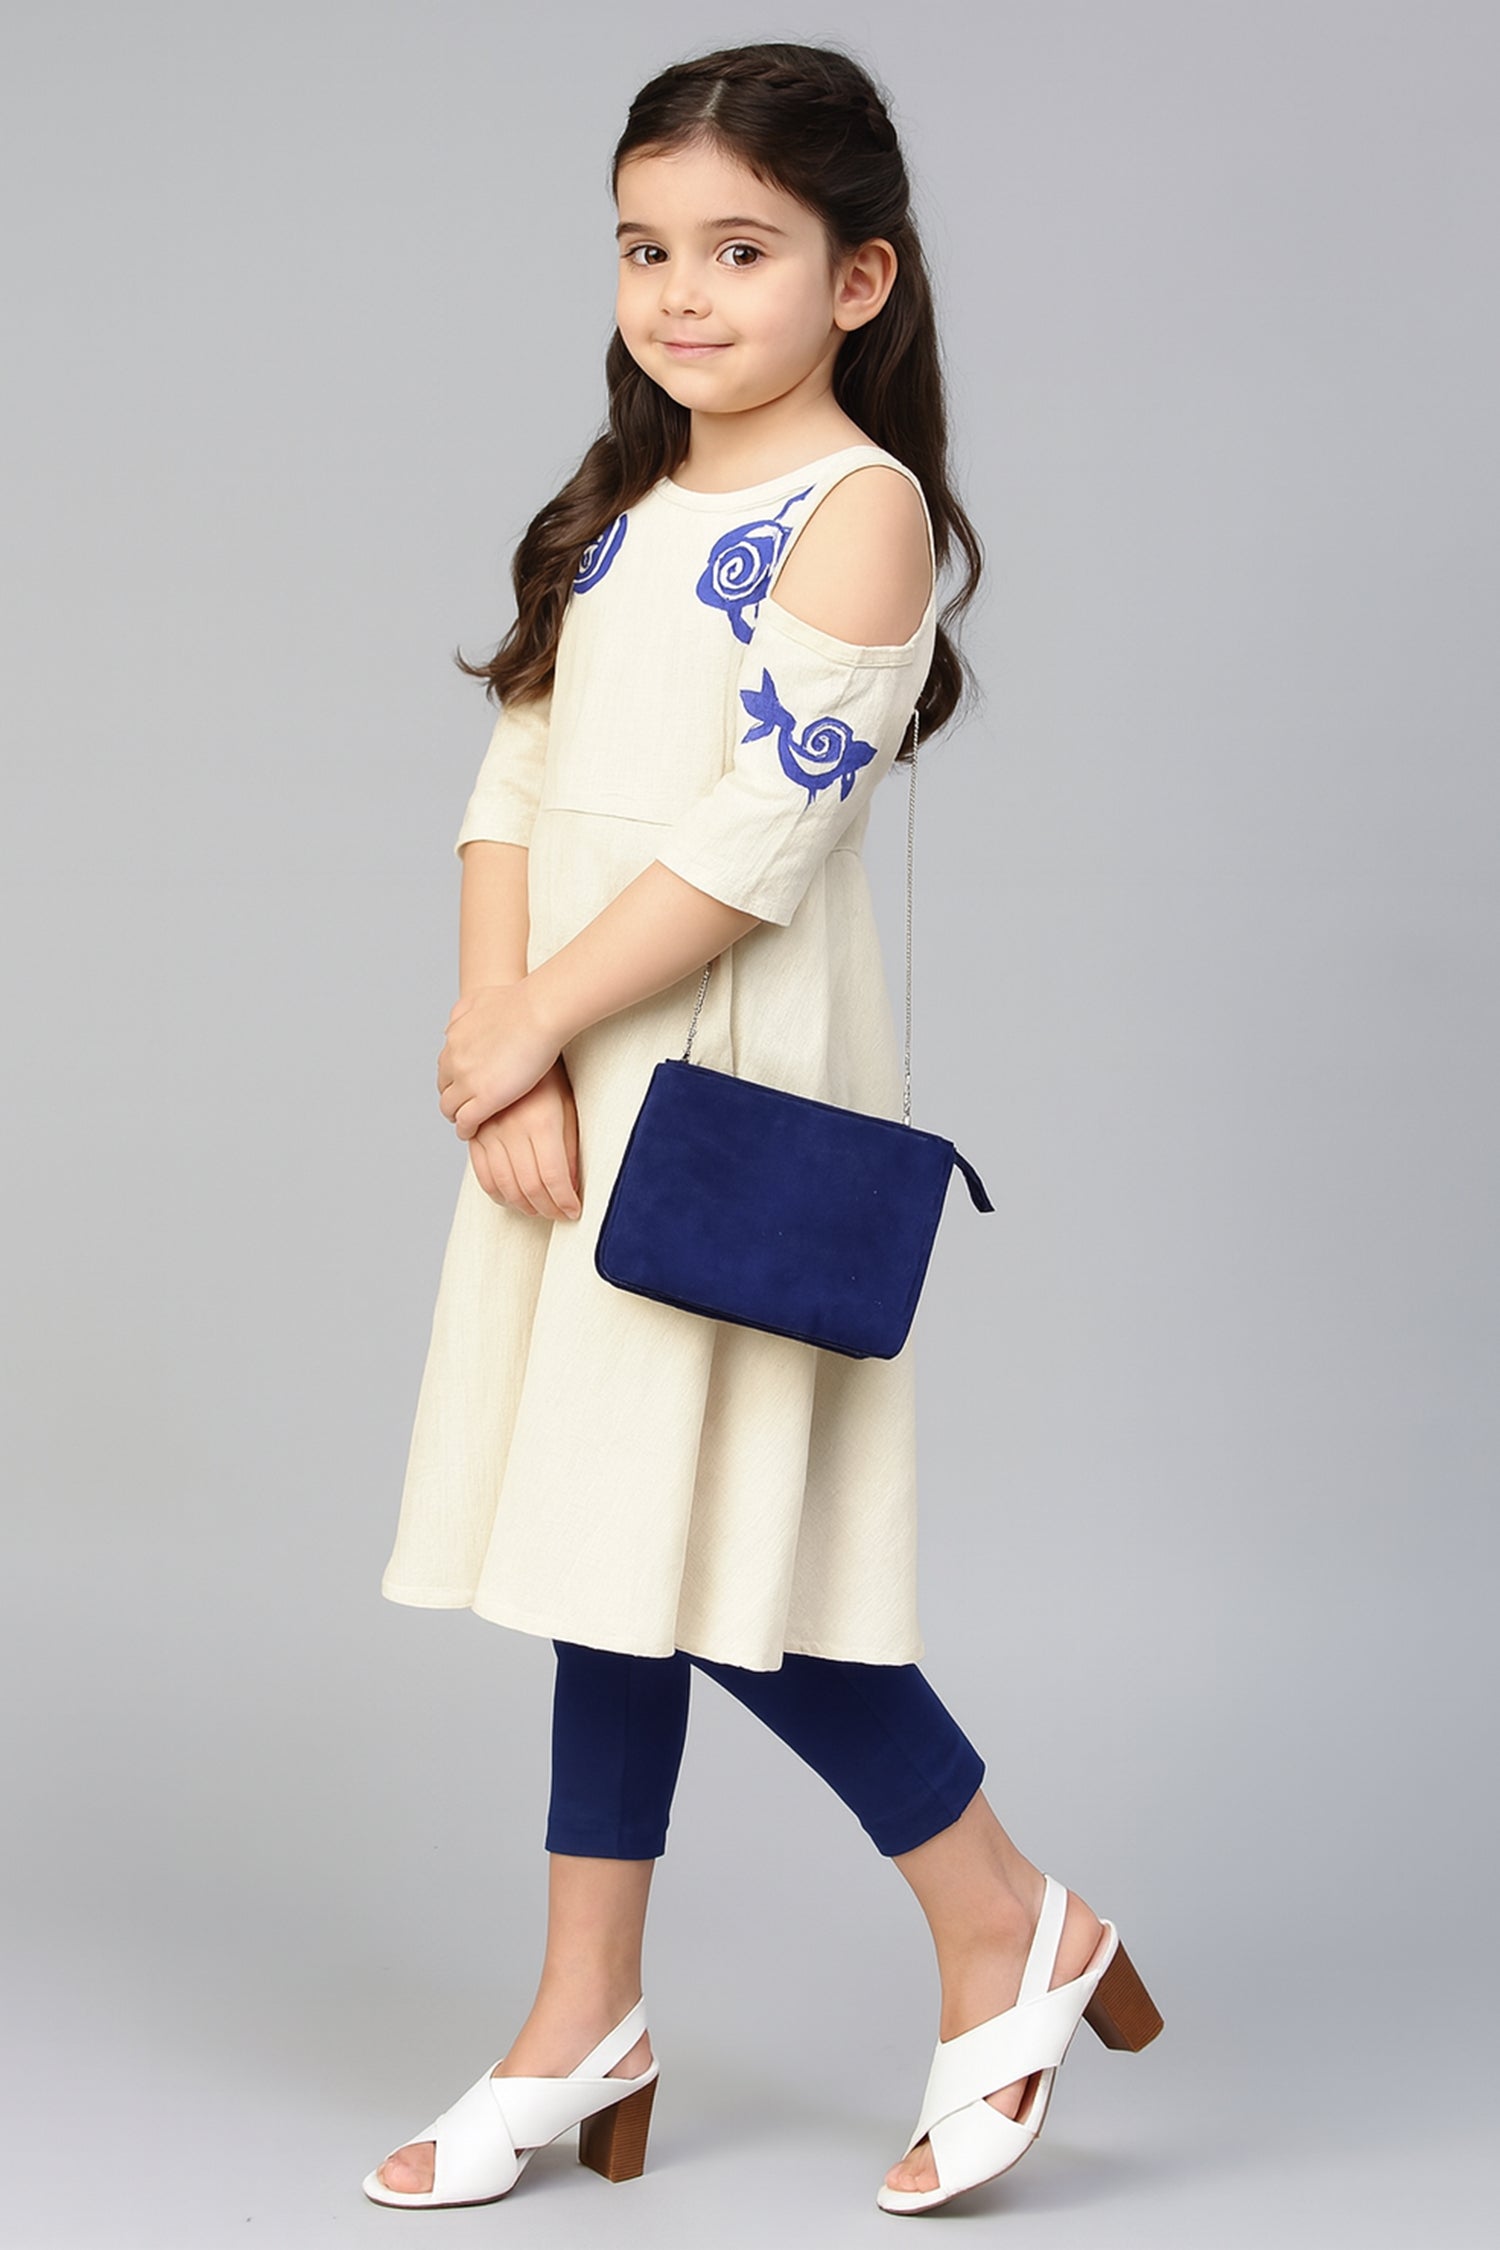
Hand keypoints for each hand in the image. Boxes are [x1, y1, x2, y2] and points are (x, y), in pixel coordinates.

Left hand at [437, 978, 561, 1139]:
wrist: (539, 1011)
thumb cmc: (521, 1001)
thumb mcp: (480, 998)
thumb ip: (463, 1012)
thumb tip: (452, 1024)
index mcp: (454, 1039)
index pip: (445, 1067)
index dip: (455, 1079)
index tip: (465, 1085)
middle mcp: (454, 1060)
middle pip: (444, 1089)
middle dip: (454, 1098)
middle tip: (465, 1106)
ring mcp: (467, 1081)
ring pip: (450, 1108)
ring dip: (456, 1116)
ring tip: (467, 1124)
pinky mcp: (485, 1098)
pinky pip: (465, 1122)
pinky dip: (465, 1129)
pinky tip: (472, 1132)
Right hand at [468, 1058, 582, 1219]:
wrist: (518, 1036)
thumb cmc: (551, 1071)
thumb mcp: (568, 1107)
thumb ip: (568, 1145)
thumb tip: (570, 1185)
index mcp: (542, 1123)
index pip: (553, 1179)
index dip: (564, 1203)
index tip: (573, 1212)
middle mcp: (513, 1128)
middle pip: (528, 1187)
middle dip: (547, 1209)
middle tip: (558, 1214)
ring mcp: (491, 1129)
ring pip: (503, 1184)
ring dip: (522, 1204)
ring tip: (538, 1209)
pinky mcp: (477, 1130)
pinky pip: (481, 1171)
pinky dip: (496, 1191)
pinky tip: (510, 1197)